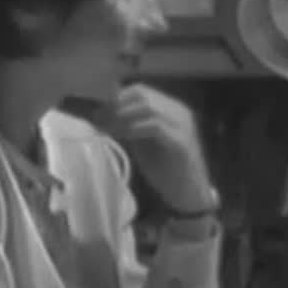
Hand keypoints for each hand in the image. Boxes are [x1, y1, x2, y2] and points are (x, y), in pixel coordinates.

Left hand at [106, 84, 214, 213]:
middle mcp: (179, 112)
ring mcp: (182, 126)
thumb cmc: (166, 171)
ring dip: (122, 117)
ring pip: (148, 107)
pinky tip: (121, 137)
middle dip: (116, 106)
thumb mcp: (144, 143)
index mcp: (171, 109)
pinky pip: (154, 126)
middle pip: (143, 95)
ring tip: (106, 129)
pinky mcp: (181, 143)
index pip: (141, 91)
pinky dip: (133, 129)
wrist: (189, 196)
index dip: (116, 98)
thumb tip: (105, 115)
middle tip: (99, 121)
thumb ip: (131, 126)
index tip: (98, 112)